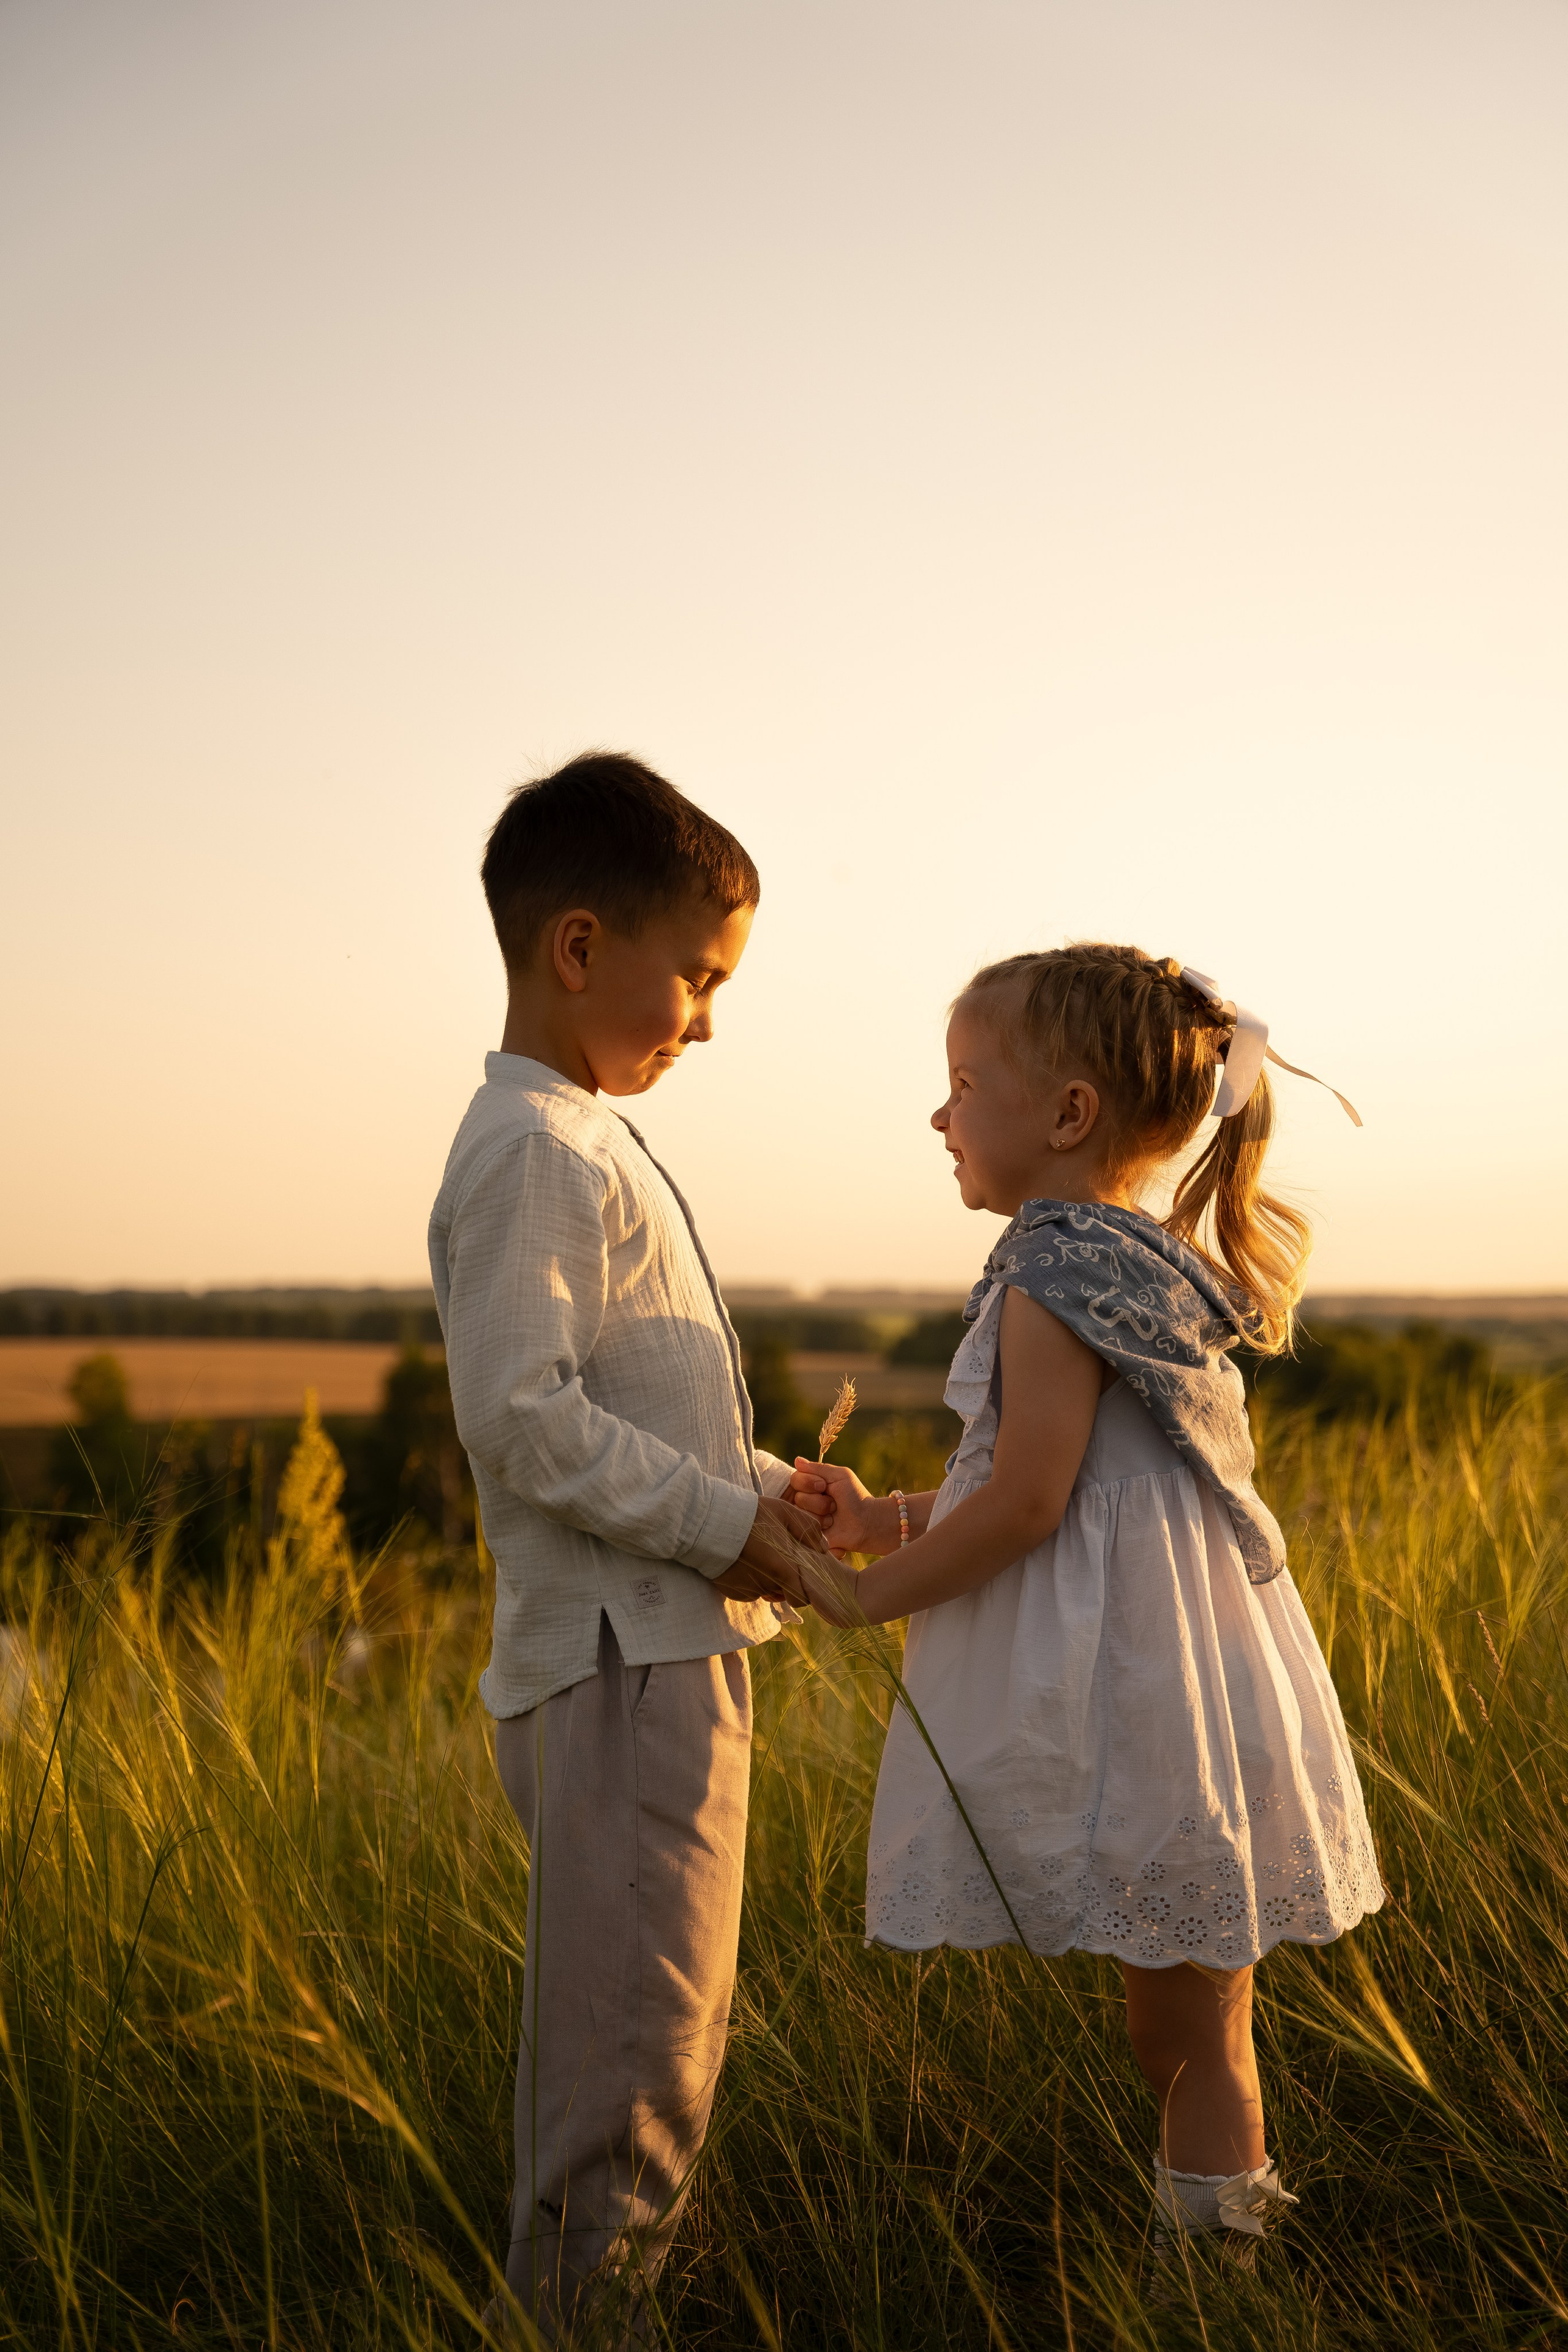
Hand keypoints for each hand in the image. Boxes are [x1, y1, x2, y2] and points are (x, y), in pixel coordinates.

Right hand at [710, 1495, 830, 1606]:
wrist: (710, 1523)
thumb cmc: (751, 1515)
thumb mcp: (785, 1512)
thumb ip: (809, 1529)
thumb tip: (823, 1547)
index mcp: (784, 1571)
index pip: (802, 1598)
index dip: (802, 1590)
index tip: (798, 1575)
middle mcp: (767, 1586)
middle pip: (782, 1593)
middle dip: (784, 1581)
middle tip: (777, 1559)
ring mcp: (747, 1591)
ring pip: (764, 1591)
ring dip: (766, 1580)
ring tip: (758, 1557)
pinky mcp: (731, 1591)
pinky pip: (747, 1590)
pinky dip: (748, 1581)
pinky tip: (743, 1562)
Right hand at [786, 1460, 887, 1555]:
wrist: (867, 1523)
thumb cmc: (856, 1497)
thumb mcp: (840, 1475)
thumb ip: (818, 1468)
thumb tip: (797, 1460)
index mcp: (812, 1485)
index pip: (795, 1479)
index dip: (808, 1482)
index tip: (824, 1486)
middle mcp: (806, 1501)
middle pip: (796, 1497)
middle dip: (818, 1501)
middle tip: (834, 1504)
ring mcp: (806, 1519)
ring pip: (799, 1514)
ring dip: (820, 1515)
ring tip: (833, 1517)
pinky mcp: (808, 1534)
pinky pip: (803, 1528)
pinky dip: (819, 1526)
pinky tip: (830, 1527)